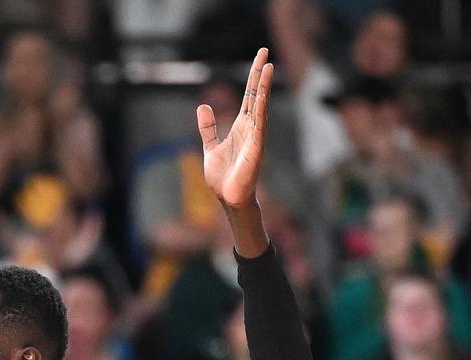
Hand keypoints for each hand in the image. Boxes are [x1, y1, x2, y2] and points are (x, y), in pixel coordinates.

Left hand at [196, 48, 273, 208]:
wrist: (228, 199)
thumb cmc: (223, 177)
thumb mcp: (210, 147)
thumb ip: (208, 128)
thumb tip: (203, 106)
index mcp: (240, 126)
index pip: (249, 96)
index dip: (253, 77)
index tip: (260, 59)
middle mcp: (250, 128)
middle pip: (256, 95)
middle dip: (259, 73)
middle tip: (264, 50)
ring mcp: (255, 137)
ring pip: (260, 106)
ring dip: (263, 87)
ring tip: (266, 65)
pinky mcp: (255, 149)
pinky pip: (259, 125)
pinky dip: (260, 109)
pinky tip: (261, 96)